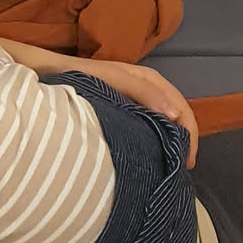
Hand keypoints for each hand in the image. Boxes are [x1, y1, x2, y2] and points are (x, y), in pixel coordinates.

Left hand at [77, 61, 198, 166]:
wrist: (55, 73)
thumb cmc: (85, 75)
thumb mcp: (116, 80)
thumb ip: (144, 94)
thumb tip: (174, 116)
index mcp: (151, 80)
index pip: (181, 107)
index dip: (188, 133)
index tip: (186, 160)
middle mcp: (148, 90)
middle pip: (176, 116)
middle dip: (183, 140)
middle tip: (182, 168)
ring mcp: (136, 100)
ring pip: (163, 122)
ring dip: (170, 141)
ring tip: (171, 164)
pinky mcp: (123, 110)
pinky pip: (147, 125)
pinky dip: (154, 139)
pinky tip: (152, 154)